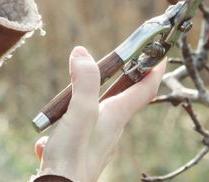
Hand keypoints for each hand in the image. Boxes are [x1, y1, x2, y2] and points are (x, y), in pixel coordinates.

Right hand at [33, 47, 166, 181]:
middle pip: (121, 99)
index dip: (154, 68)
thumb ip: (84, 82)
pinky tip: (47, 143)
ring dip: (79, 107)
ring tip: (62, 108)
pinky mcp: (81, 154)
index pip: (146, 89)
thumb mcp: (79, 112)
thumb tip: (82, 53)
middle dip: (118, 80)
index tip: (161, 52)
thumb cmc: (73, 156)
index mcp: (117, 116)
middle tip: (113, 63)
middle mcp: (111, 130)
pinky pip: (72, 136)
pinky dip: (61, 134)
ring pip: (92, 117)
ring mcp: (97, 144)